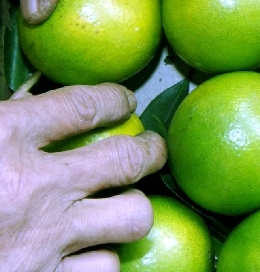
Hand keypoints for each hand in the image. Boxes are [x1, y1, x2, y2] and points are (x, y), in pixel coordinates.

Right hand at [0, 83, 165, 271]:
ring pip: (132, 217)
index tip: (124, 100)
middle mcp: (36, 187)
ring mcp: (45, 240)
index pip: (85, 104)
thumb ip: (1, 120)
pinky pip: (103, 269)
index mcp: (2, 138)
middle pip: (128, 159)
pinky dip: (99, 261)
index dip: (114, 98)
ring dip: (130, 211)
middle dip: (150, 150)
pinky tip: (88, 254)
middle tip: (152, 149)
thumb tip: (33, 98)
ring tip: (124, 205)